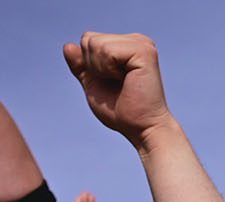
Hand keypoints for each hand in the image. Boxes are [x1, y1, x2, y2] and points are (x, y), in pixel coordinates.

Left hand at [62, 33, 173, 149]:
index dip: (90, 64)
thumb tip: (68, 46)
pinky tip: (126, 80)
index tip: (112, 82)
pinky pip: (106, 50)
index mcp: (128, 46)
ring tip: (123, 83)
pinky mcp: (145, 52)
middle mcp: (137, 41)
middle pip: (89, 39)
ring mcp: (142, 44)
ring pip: (95, 43)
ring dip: (101, 69)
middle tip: (117, 84)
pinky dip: (108, 69)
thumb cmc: (123, 112)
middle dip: (93, 65)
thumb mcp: (94, 85)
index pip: (88, 39)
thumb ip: (81, 66)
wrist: (143, 128)